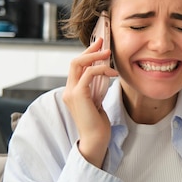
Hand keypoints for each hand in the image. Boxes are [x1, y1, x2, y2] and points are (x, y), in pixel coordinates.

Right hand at [62, 37, 118, 167]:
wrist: (96, 140)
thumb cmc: (98, 123)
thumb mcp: (97, 100)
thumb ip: (96, 86)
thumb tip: (104, 71)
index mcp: (72, 91)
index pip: (76, 66)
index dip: (87, 54)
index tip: (99, 45)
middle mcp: (68, 90)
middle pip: (75, 62)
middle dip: (90, 50)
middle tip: (103, 42)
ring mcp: (71, 92)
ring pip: (78, 64)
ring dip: (95, 56)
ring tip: (109, 53)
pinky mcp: (78, 95)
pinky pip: (88, 74)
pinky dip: (101, 69)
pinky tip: (113, 72)